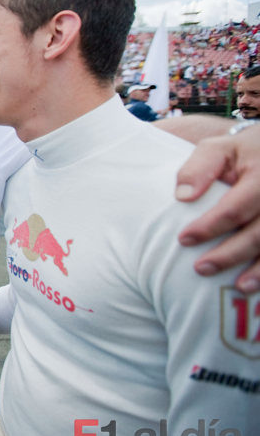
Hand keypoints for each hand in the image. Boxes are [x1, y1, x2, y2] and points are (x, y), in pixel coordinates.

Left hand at [175, 124, 259, 292]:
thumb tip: (182, 196)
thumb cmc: (241, 152)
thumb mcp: (219, 148)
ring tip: (238, 287)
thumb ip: (199, 167)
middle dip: (230, 254)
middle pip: (259, 233)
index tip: (183, 240)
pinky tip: (258, 286)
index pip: (235, 208)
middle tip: (201, 268)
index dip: (209, 227)